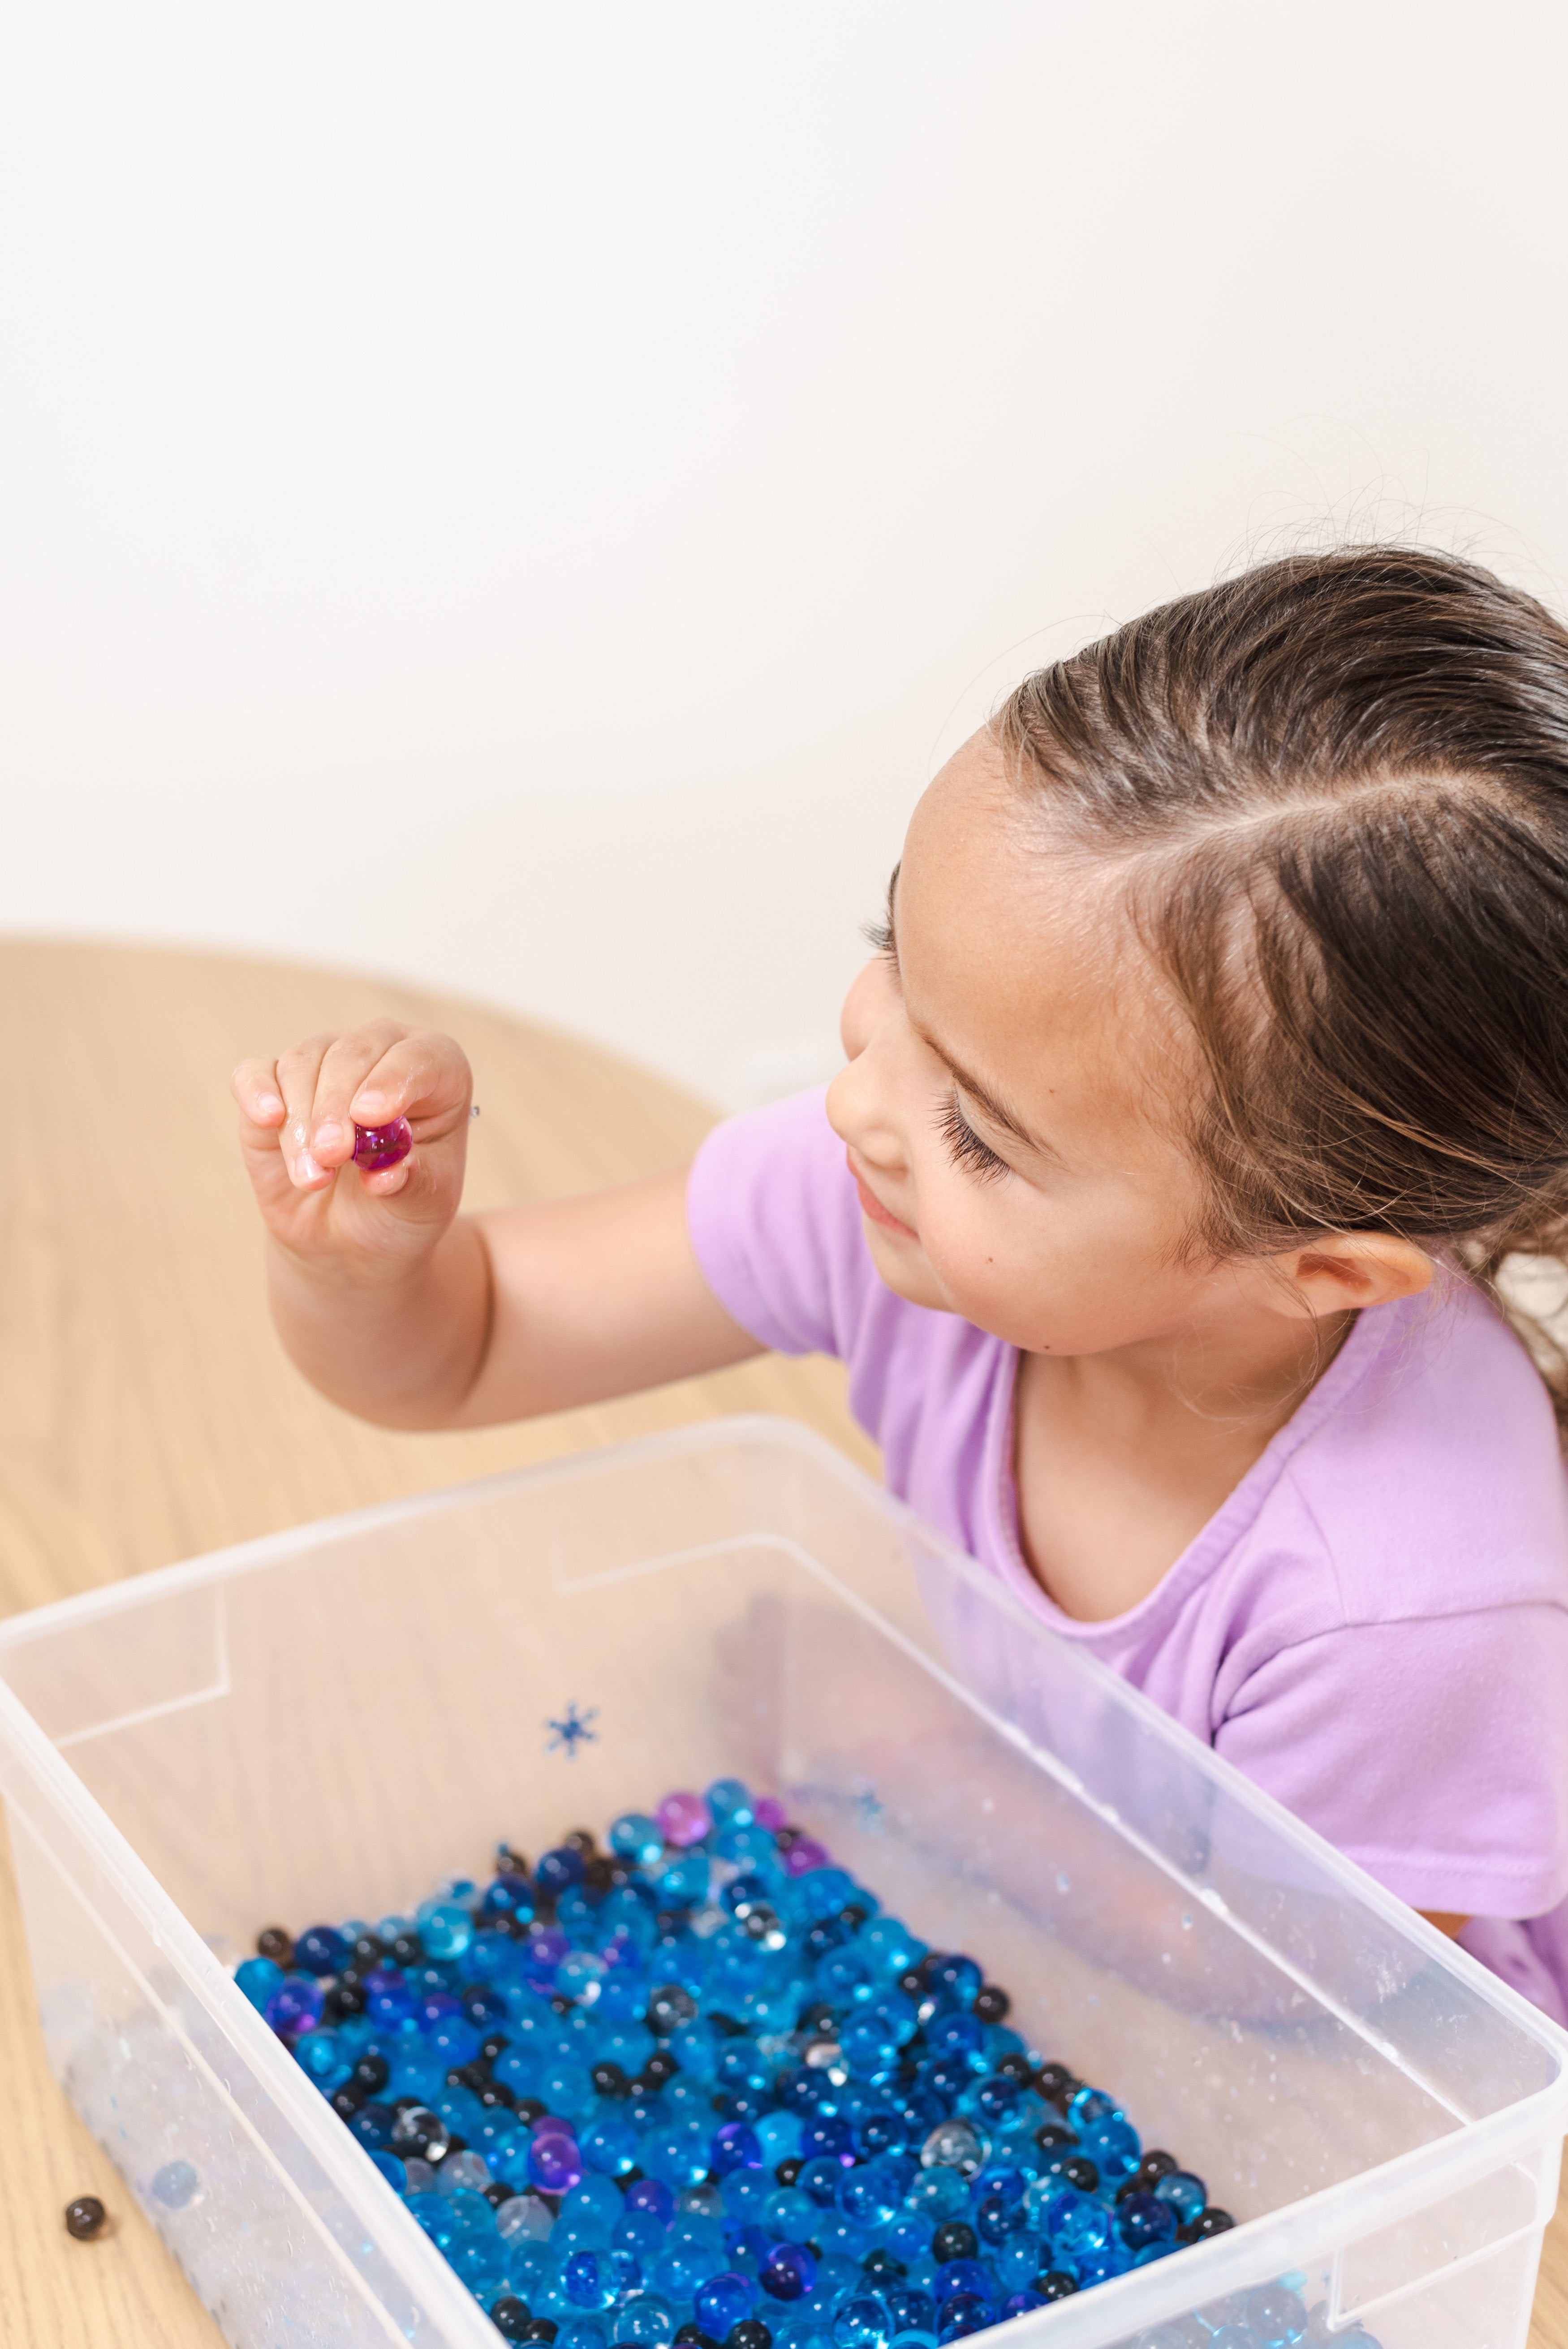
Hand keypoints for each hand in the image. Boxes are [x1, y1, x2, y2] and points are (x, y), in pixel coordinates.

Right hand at [231, 1021, 473, 1280]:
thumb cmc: (400, 1208)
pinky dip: (256, 1090)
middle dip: (338, 1106)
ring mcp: (325, 1063)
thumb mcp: (424, 1205)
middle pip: (354, 1054)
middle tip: (332, 1155)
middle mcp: (381, 1053)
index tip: (372, 1116)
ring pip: (304, 1065)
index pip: (420, 1057)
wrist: (351, 1239)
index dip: (394, 1080)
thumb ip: (414, 1183)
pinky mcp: (273, 1085)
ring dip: (303, 1123)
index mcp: (437, 1073)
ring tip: (313, 1178)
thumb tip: (388, 1171)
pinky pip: (257, 1072)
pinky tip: (267, 1116)